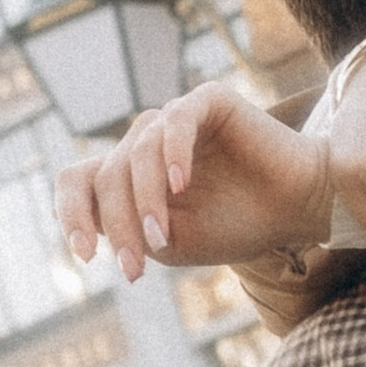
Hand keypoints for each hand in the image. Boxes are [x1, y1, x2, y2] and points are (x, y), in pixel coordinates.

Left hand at [55, 80, 332, 285]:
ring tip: (164, 239)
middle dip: (117, 224)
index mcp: (128, 174)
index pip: (78, 180)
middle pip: (106, 174)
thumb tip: (89, 223)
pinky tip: (181, 186)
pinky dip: (172, 155)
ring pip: (137, 153)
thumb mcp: (171, 243)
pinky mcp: (207, 101)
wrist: (295, 211)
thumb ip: (129, 230)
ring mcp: (174, 119)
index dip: (71, 214)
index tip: (85, 256)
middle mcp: (144, 141)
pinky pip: (175, 120)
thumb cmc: (233, 226)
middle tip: (137, 266)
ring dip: (145, 201)